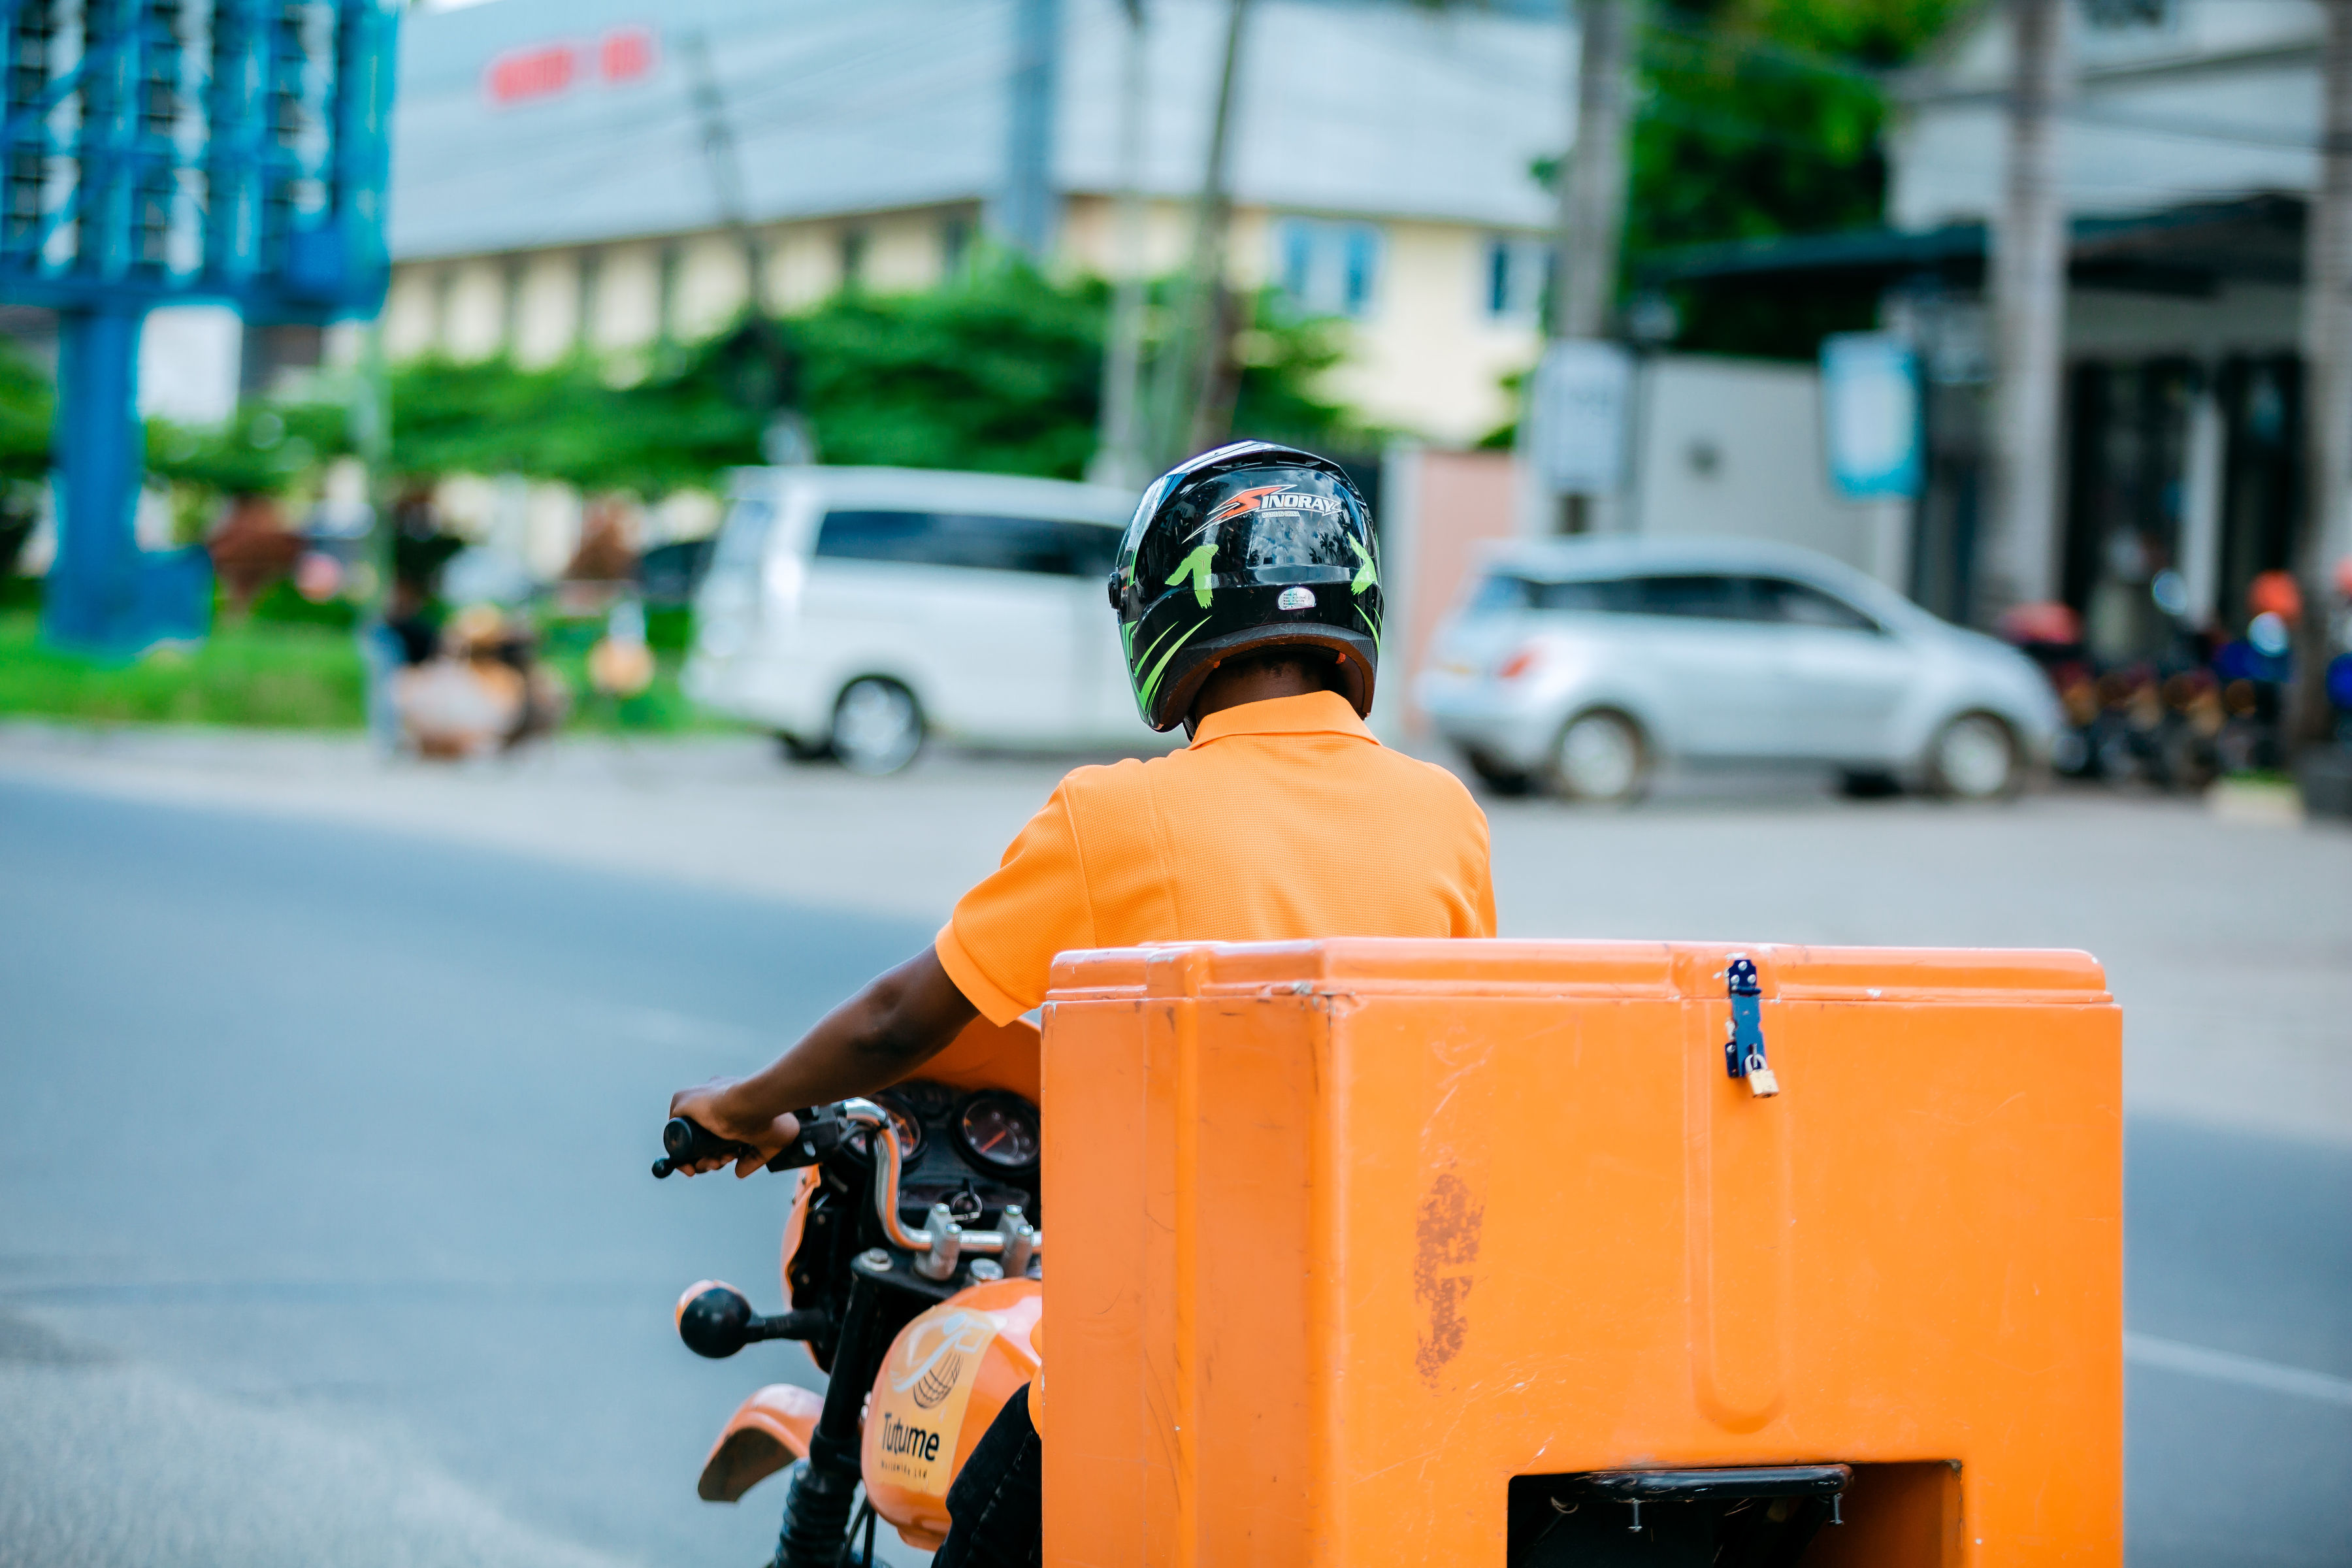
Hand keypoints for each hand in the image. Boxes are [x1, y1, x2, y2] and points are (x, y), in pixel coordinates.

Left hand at [667, 1078, 801, 1178]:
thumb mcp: (772, 1141)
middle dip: (710, 1158)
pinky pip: (673, 1134)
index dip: (720, 1151)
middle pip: (701, 1138)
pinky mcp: (682, 1101)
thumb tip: (738, 1172)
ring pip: (689, 1139)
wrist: (759, 1101)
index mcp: (730, 1100)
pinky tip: (695, 1163)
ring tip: (714, 1164)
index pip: (717, 1129)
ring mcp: (695, 1099)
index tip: (727, 1161)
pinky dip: (680, 1153)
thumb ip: (755, 1158)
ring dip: (699, 1159)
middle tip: (719, 1165)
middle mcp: (711, 1098)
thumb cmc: (773, 1116)